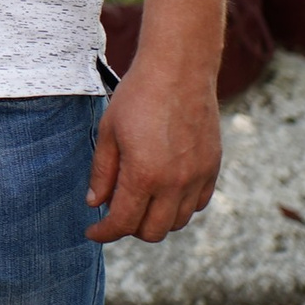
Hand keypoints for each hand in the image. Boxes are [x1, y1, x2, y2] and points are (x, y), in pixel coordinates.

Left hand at [85, 58, 221, 241]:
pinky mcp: (212, 169)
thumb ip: (102, 172)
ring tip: (139, 200)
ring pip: (177, 222)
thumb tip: (95, 203)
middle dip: (129, 229)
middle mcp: (175, 183)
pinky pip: (197, 205)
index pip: (122, 222)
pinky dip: (179, 207)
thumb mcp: (108, 132)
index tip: (92, 231)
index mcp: (144, 175)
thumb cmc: (137, 97)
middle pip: (153, 232)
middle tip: (115, 213)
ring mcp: (198, 178)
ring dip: (155, 219)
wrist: (178, 71)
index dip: (103, 232)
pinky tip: (164, 190)